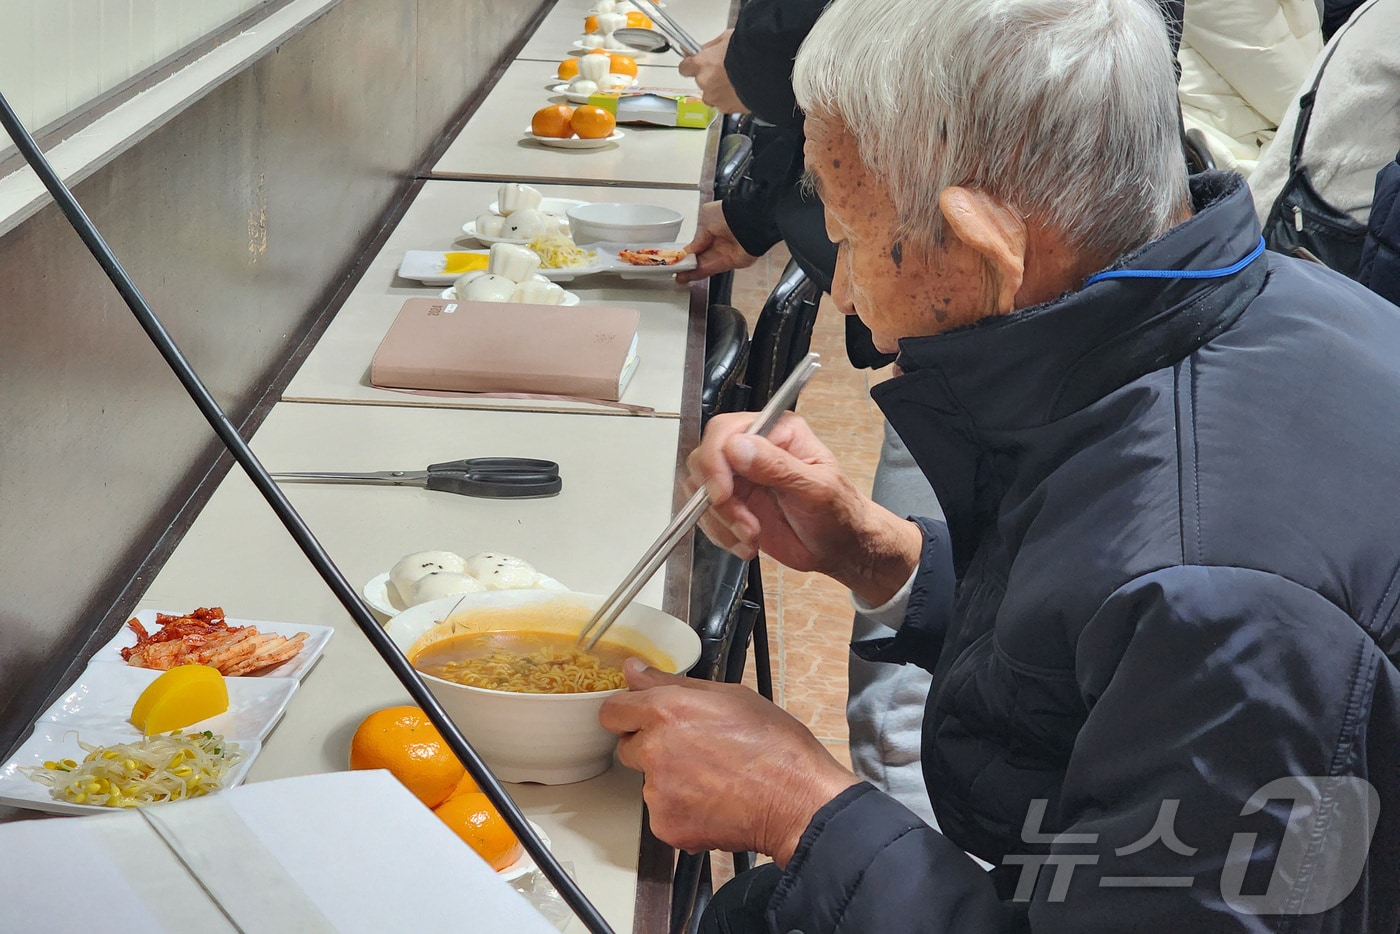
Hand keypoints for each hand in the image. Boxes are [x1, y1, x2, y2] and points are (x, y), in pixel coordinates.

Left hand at [599, 659, 857, 864]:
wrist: (798, 800)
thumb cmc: (774, 746)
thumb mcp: (729, 696)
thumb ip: (671, 683)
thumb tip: (634, 670)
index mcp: (666, 710)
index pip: (612, 711)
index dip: (627, 714)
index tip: (640, 719)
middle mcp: (654, 749)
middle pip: (628, 747)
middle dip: (651, 747)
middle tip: (692, 751)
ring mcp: (657, 791)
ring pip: (648, 782)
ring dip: (669, 781)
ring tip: (712, 780)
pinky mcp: (666, 824)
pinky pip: (662, 813)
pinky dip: (681, 811)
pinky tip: (713, 803)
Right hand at [676, 200, 758, 283]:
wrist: (750, 221)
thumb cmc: (730, 214)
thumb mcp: (705, 220)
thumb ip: (696, 237)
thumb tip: (687, 250)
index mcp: (712, 226)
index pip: (696, 242)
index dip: (685, 250)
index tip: (675, 257)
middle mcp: (718, 240)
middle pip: (698, 255)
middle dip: (686, 262)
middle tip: (672, 267)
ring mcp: (723, 252)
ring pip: (702, 264)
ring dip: (689, 270)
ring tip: (676, 274)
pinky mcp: (729, 263)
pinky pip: (709, 269)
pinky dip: (696, 274)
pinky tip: (685, 276)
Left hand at [678, 30, 747, 114]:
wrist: (768, 70)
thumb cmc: (749, 51)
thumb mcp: (727, 38)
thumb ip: (710, 47)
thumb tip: (703, 50)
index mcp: (701, 64)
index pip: (684, 68)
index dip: (691, 65)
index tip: (696, 64)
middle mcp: (705, 83)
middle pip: (701, 82)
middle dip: (710, 77)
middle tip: (726, 70)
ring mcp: (715, 98)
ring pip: (713, 95)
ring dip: (720, 90)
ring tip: (737, 82)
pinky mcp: (728, 109)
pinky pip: (725, 104)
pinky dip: (732, 99)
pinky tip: (743, 90)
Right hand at [684, 411, 922, 603]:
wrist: (839, 548)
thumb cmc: (839, 514)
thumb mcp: (817, 489)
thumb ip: (778, 467)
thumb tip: (738, 447)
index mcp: (777, 431)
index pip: (726, 431)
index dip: (716, 461)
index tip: (722, 493)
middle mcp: (753, 449)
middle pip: (704, 459)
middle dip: (718, 498)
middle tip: (744, 523)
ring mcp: (740, 477)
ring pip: (699, 490)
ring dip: (721, 520)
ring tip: (751, 536)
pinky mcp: (732, 504)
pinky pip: (704, 515)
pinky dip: (721, 534)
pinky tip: (747, 543)